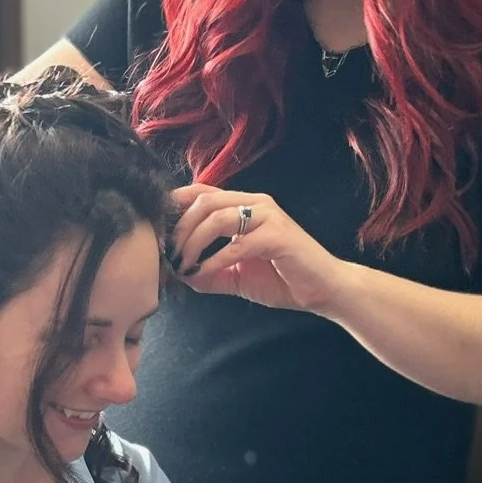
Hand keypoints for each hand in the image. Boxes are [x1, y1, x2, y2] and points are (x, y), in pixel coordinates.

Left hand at [170, 185, 351, 313]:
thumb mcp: (236, 275)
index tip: (158, 231)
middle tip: (168, 254)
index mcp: (245, 206)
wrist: (323, 290)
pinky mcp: (278, 236)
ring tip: (183, 264)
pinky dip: (214, 260)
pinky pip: (237, 244)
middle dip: (180, 229)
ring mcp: (269, 217)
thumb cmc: (283, 279)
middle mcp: (256, 203)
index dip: (176, 207)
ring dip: (193, 242)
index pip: (202, 192)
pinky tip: (204, 273)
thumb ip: (208, 271)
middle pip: (204, 201)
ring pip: (217, 217)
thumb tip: (179, 274)